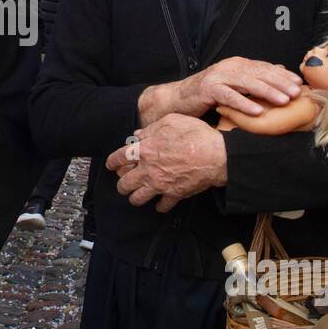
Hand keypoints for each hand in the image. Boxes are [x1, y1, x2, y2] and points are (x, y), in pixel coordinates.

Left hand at [106, 113, 226, 212]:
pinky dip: (159, 206)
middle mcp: (148, 170)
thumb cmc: (195, 135)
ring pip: (137, 198)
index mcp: (145, 150)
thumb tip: (138, 134)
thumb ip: (150, 129)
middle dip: (121, 184)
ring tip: (136, 195)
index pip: (119, 158)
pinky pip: (161, 206)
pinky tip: (159, 203)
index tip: (110, 165)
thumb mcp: (170, 121)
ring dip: (135, 197)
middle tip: (123, 183)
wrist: (216, 155)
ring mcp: (160, 184)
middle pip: (124, 183)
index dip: (111, 162)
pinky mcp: (174, 195)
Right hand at [138, 56, 301, 125]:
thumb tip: (278, 68)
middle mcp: (229, 67)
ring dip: (268, 92)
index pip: (264, 67)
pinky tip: (257, 111)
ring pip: (248, 83)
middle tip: (297, 92)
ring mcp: (218, 76)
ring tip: (284, 100)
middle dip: (280, 82)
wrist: (178, 98)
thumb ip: (253, 78)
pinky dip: (244, 103)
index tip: (299, 83)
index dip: (282, 74)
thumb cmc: (208, 93)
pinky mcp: (208, 89)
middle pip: (259, 73)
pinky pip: (230, 97)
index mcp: (237, 64)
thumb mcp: (233, 84)